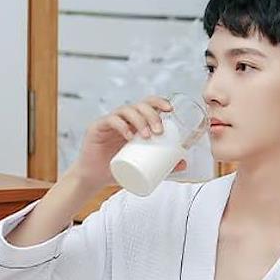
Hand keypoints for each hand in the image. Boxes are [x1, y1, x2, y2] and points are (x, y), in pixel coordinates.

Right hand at [72, 95, 187, 190]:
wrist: (94, 178)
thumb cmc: (118, 170)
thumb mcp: (143, 167)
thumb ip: (162, 166)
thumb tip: (184, 164)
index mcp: (133, 122)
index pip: (147, 104)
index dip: (159, 102)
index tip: (170, 109)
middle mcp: (122, 118)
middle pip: (139, 106)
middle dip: (152, 115)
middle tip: (159, 131)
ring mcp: (109, 122)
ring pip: (126, 110)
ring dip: (139, 120)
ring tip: (147, 135)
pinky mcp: (97, 128)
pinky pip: (110, 120)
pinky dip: (121, 126)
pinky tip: (129, 135)